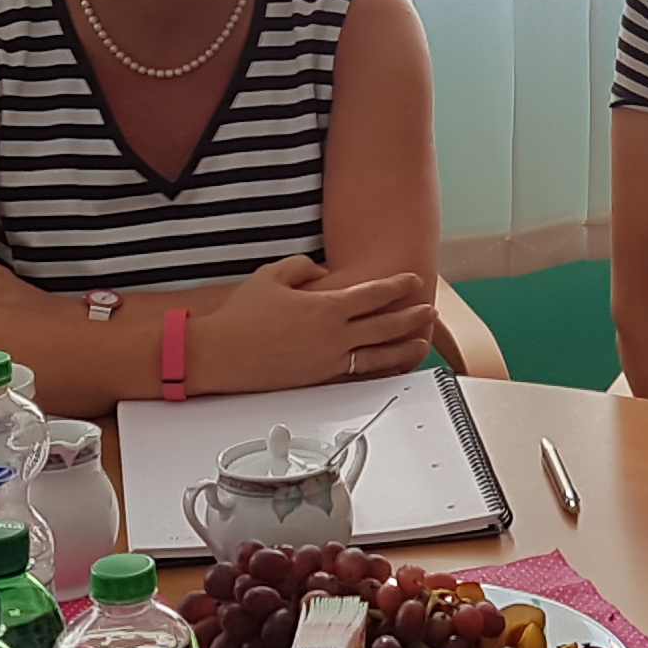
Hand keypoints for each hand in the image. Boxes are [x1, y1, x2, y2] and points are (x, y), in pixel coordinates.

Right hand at [197, 257, 438, 393]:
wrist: (219, 354)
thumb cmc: (241, 316)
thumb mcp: (272, 275)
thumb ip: (302, 267)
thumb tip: (321, 272)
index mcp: (326, 307)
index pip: (373, 294)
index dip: (397, 286)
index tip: (412, 280)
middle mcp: (333, 336)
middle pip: (385, 326)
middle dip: (411, 317)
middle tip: (428, 310)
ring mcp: (328, 361)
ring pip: (378, 355)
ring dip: (404, 348)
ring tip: (422, 341)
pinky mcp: (318, 380)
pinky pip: (358, 375)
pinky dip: (379, 370)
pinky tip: (389, 368)